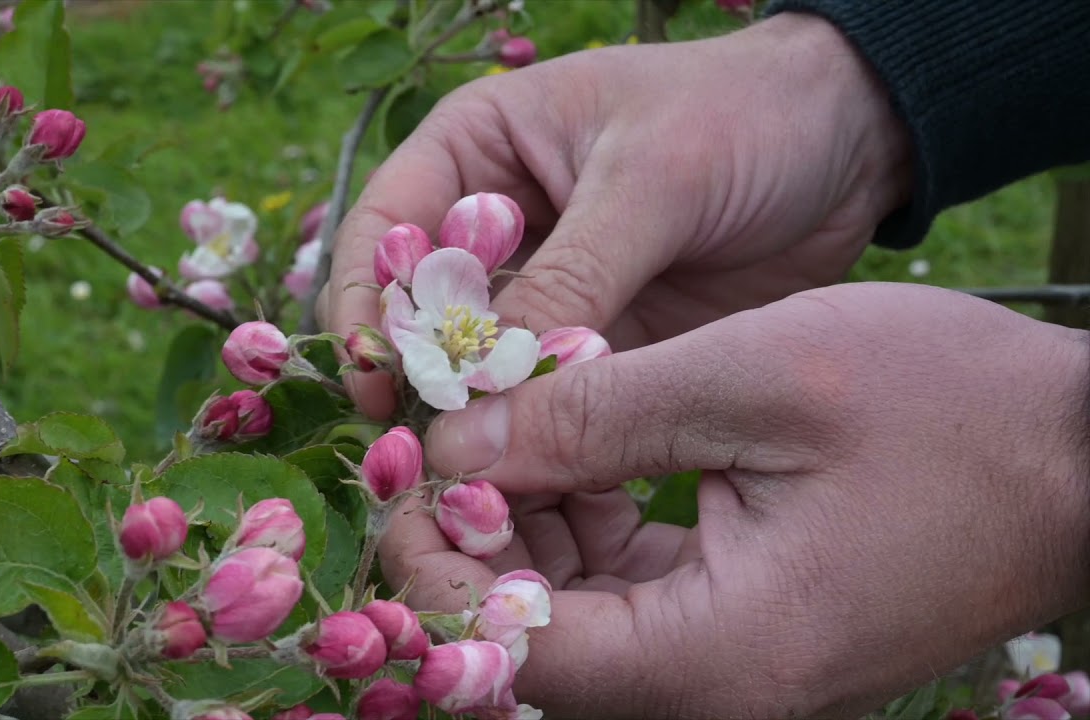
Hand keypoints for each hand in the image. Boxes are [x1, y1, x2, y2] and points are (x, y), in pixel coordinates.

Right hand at [325, 12, 911, 417]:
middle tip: (423, 454)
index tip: (379, 382)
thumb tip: (489, 384)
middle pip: (421, 313)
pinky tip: (541, 474)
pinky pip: (548, 396)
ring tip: (480, 478)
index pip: (386, 232)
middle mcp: (497, 225)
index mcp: (478, 150)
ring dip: (478, 419)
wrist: (852, 144)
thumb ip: (572, 277)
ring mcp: (548, 289)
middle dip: (419, 379)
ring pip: (481, 367)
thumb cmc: (744, 118)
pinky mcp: (597, 340)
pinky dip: (541, 433)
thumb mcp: (652, 180)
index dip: (370, 308)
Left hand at [381, 283, 1089, 718]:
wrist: (1080, 449)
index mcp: (718, 655)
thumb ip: (589, 415)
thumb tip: (453, 441)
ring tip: (515, 417)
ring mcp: (733, 660)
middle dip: (473, 539)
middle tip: (446, 430)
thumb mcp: (750, 379)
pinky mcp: (746, 620)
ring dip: (527, 521)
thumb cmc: (947, 407)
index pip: (517, 657)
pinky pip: (628, 587)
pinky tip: (583, 439)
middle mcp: (718, 687)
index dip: (437, 569)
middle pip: (533, 642)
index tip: (408, 471)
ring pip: (573, 612)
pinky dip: (587, 518)